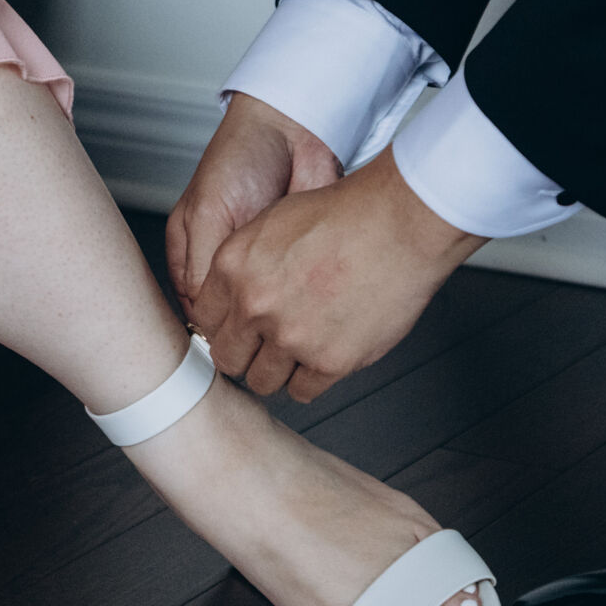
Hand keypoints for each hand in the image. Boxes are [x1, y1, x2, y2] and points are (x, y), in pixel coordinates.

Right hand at [166, 93, 343, 309]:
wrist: (291, 130)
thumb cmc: (241, 156)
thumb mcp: (207, 212)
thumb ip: (200, 264)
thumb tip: (204, 311)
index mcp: (190, 250)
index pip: (194, 304)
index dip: (209, 324)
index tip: (227, 338)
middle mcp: (224, 261)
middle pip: (228, 312)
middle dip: (240, 322)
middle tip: (252, 329)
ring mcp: (259, 263)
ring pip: (261, 307)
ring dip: (269, 311)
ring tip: (275, 306)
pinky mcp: (291, 259)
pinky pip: (291, 292)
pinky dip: (294, 296)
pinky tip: (295, 292)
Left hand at [191, 146, 487, 401]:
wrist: (400, 223)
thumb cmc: (349, 214)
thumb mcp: (276, 220)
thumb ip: (246, 261)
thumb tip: (234, 293)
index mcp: (235, 267)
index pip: (205, 319)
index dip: (224, 326)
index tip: (238, 329)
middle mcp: (256, 305)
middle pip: (228, 357)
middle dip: (245, 354)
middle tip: (264, 347)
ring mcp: (291, 337)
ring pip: (263, 381)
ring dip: (277, 370)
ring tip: (297, 352)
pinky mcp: (329, 361)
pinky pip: (303, 391)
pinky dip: (310, 379)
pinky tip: (322, 358)